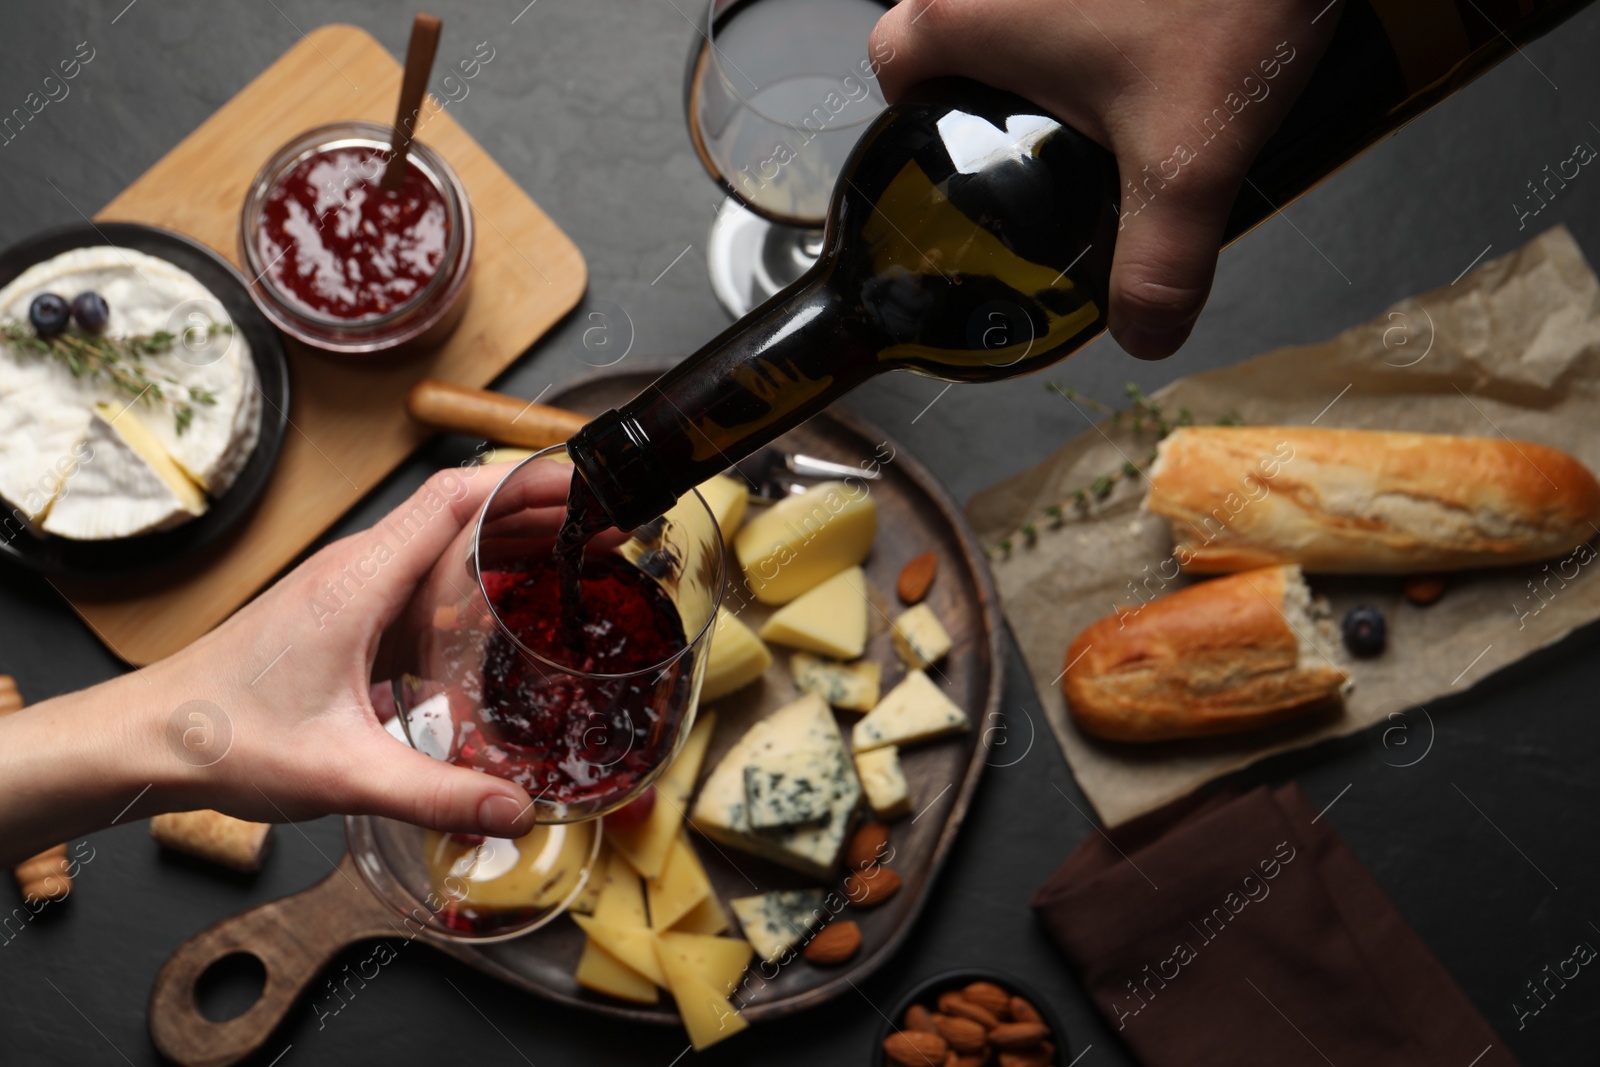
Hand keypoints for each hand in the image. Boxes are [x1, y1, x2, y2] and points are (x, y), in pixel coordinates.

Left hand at [0, 460, 588, 864]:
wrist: (146, 741)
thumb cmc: (223, 738)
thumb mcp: (340, 773)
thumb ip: (433, 794)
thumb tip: (517, 812)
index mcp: (360, 581)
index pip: (454, 498)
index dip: (525, 485)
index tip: (584, 490)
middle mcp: (357, 572)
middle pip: (463, 515)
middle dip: (539, 514)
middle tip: (607, 530)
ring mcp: (349, 593)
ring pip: (444, 546)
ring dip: (510, 545)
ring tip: (576, 559)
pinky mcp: (343, 619)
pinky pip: (423, 583)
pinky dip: (476, 582)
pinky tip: (506, 616)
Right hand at [871, 0, 1338, 358]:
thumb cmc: (1226, 0)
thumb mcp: (1189, 161)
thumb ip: (1160, 264)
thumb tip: (1142, 335)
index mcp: (969, 15)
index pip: (893, 62)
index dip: (915, 111)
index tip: (967, 153)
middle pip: (953, 33)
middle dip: (991, 88)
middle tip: (1049, 135)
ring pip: (1013, 7)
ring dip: (1046, 47)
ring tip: (1112, 90)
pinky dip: (1095, 17)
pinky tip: (1151, 39)